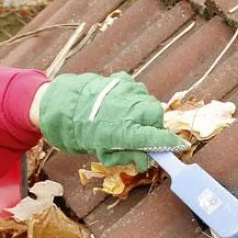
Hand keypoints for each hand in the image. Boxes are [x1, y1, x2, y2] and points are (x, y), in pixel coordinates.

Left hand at [37, 72, 187, 171]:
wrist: (59, 103)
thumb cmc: (78, 132)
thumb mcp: (102, 152)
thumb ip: (127, 155)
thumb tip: (145, 158)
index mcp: (127, 131)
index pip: (159, 138)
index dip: (170, 144)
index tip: (179, 147)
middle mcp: (133, 109)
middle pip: (157, 119)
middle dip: (151, 128)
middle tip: (136, 136)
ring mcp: (129, 91)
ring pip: (148, 104)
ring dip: (142, 113)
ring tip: (122, 119)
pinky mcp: (123, 80)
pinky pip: (137, 92)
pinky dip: (133, 100)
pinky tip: (118, 106)